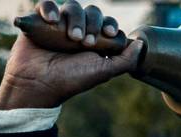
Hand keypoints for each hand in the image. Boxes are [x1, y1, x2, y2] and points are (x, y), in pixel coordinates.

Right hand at [0, 0, 142, 109]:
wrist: (38, 85)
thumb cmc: (72, 80)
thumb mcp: (104, 72)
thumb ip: (126, 60)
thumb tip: (141, 43)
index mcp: (96, 41)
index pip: (108, 24)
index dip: (110, 26)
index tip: (108, 35)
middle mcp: (79, 31)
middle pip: (93, 12)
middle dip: (94, 24)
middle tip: (87, 42)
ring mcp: (59, 25)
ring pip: (72, 7)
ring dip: (75, 18)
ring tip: (72, 38)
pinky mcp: (39, 21)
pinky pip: (47, 5)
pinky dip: (50, 9)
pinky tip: (52, 20)